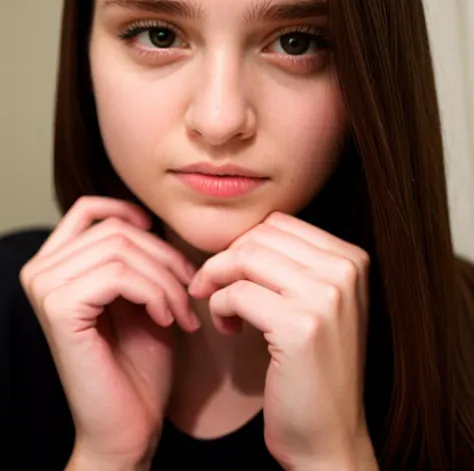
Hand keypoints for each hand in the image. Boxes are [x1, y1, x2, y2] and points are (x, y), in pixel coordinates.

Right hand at [20, 196, 199, 467]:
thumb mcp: (141, 294)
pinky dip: (155, 294)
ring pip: (122, 250)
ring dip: (166, 281)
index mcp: (55, 265)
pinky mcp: (59, 308)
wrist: (128, 425)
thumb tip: (150, 218)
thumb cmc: (137, 363)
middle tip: (189, 297)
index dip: (130, 213)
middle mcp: (41, 271)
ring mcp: (45, 287)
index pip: (88, 209)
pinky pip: (120, 274)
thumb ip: (137, 255)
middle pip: (117, 230)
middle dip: (166, 260)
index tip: (162, 242)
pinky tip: (166, 321)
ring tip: (181, 313)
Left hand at [188, 211, 372, 469]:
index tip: (229, 273)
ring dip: (217, 280)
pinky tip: (228, 329)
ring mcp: (327, 297)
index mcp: (352, 259)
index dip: (243, 245)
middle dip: (224, 260)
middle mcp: (346, 270)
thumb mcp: (320, 304)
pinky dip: (219, 307)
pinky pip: (237, 293)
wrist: (331, 438)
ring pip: (245, 258)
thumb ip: (294, 263)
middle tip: (210, 288)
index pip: (279, 224)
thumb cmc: (315, 369)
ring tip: (220, 309)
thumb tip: (241, 235)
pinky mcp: (300, 326)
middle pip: (260, 236)